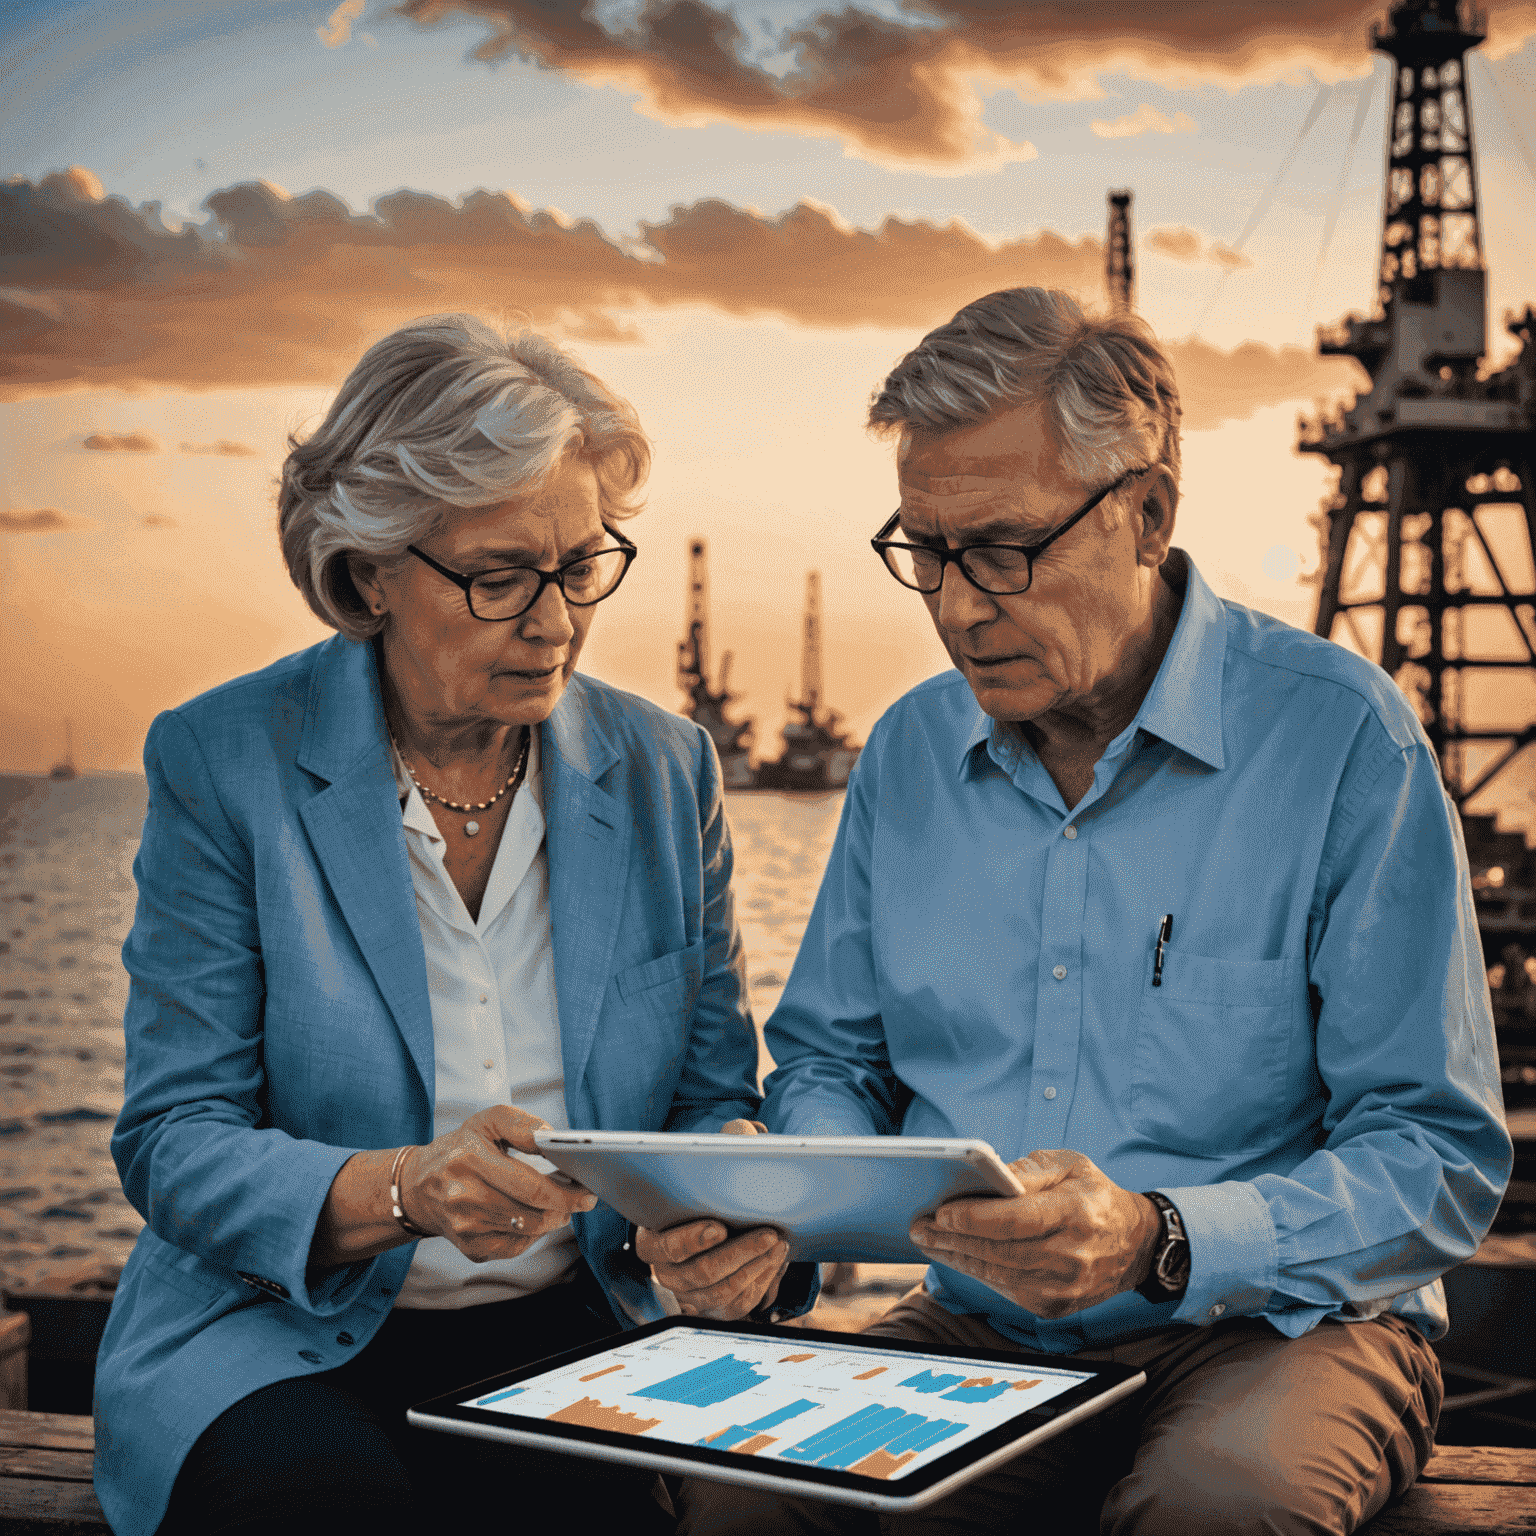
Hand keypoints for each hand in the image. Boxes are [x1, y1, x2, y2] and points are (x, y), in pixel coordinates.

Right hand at [400, 1105, 596, 1263]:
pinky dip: (533, 1232)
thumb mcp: (486, 1122)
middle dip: (565, 1206)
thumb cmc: (459, 1150)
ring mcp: (466, 1227)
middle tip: (582, 1197)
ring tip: (560, 1204)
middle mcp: (464, 1197)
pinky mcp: (471, 1248)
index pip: (530, 1186)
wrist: (419, 1187)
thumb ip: (521, 1124)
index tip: (587, 1188)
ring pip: (528, 1230)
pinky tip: (534, 1216)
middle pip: (533, 1213)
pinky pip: (517, 1245)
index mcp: (469, 1159)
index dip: (565, 1191)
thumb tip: (552, 1138)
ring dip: (553, 1218)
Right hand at [634, 1116, 788, 1319]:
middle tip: (768, 1232)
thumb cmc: (716, 1185)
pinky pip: (739, 1304)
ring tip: (778, 1242)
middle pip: (699, 1273)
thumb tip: (741, 1135)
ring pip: (722, 1291)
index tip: (720, 1226)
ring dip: (754, 1266)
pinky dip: (760, 1282)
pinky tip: (775, 1259)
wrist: (728, 1216)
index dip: (691, 1239)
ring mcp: (691, 1294)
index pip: (665, 1246)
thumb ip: (728, 1140)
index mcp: (652, 1236)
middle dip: (737, 1252)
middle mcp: (666, 1271)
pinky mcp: (716, 1307)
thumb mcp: (719, 1156)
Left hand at [908, 1149, 1160, 1319]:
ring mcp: (1063, 1287)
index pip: (1017, 1219)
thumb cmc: (1093, 1196)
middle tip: (920, 1226)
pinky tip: (957, 1256)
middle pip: (999, 1251)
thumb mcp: (1068, 1166)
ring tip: (929, 1241)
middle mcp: (1072, 1256)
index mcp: (1076, 1213)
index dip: (975, 1218)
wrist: (1134, 1245)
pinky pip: (1005, 1289)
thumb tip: (985, 1174)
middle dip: (953, 1239)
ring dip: (957, 1258)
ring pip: (997, 1274)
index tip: (941, 1212)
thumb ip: (1027, 1171)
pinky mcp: (1054, 1307)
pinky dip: (978, 1272)